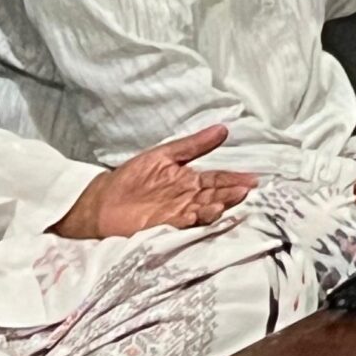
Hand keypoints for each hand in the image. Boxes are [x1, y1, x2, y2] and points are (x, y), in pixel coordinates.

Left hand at [51, 124, 257, 239]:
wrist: (101, 200)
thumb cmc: (132, 177)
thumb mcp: (165, 154)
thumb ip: (194, 145)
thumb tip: (223, 128)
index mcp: (190, 181)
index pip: (218, 179)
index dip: (235, 179)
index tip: (253, 179)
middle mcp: (188, 199)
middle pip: (215, 196)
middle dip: (231, 194)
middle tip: (246, 191)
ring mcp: (176, 214)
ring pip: (202, 211)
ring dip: (215, 208)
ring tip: (227, 202)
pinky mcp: (161, 227)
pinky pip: (180, 224)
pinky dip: (191, 220)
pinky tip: (199, 214)